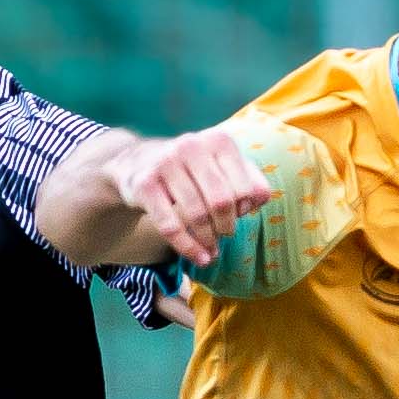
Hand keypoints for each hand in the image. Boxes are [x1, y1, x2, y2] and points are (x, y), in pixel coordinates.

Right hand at [115, 128, 273, 265]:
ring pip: (196, 215)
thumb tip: (260, 200)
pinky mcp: (144, 185)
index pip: (244, 187)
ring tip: (212, 249)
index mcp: (218, 141)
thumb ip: (250, 180)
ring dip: (208, 240)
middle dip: (226, 226)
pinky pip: (170, 226)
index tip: (240, 214)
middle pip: (221, 202)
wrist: (138, 163)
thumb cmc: (192, 169)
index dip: (245, 207)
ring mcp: (165, 164)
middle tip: (224, 234)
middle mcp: (191, 146)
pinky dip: (188, 248)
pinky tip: (200, 257)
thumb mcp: (223, 166)